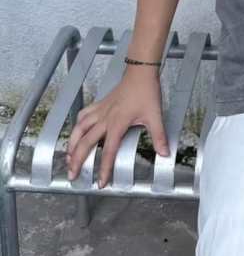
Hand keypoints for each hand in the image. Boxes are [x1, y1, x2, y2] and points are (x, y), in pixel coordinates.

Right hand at [65, 73, 169, 187]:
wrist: (140, 73)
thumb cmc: (146, 92)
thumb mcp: (155, 116)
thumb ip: (159, 136)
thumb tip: (164, 152)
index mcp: (117, 124)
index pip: (108, 152)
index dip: (104, 169)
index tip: (101, 182)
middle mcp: (105, 119)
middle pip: (85, 143)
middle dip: (77, 161)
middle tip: (72, 174)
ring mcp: (100, 111)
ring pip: (79, 129)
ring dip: (71, 144)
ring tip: (67, 157)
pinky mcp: (100, 104)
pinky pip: (83, 115)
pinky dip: (77, 125)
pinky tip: (76, 131)